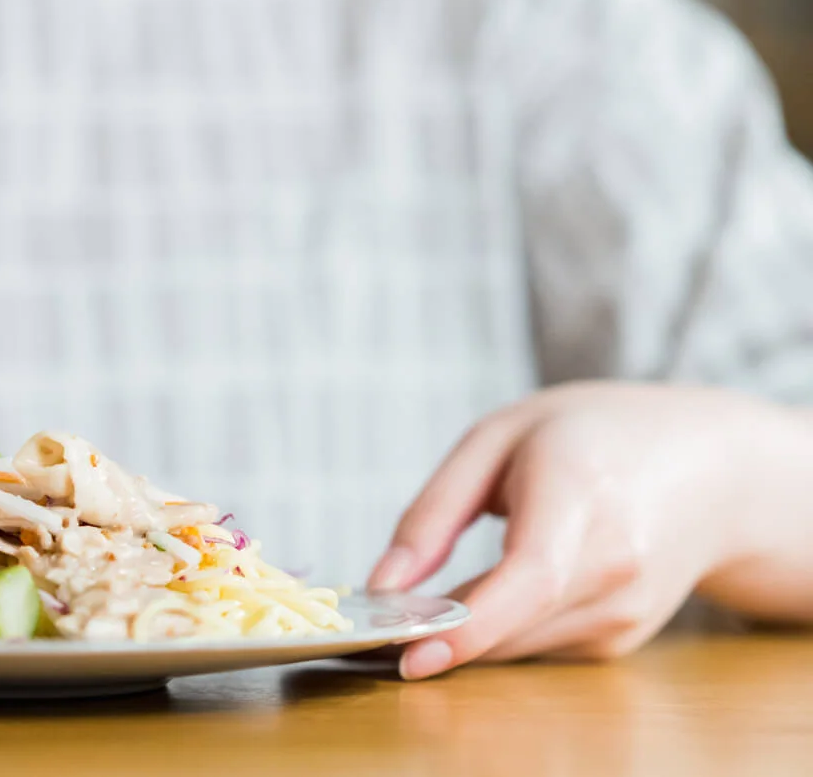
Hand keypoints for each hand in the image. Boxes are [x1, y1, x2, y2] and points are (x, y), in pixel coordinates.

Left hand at [368, 382, 773, 678]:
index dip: (469, 622)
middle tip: (376, 623)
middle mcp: (617, 559)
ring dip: (464, 635)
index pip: (531, 576)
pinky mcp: (623, 637)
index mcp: (582, 490)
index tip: (408, 648)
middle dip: (439, 634)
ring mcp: (627, 607)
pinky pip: (537, 645)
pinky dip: (500, 629)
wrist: (710, 471)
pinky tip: (498, 590)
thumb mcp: (498, 438)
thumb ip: (434, 511)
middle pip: (514, 623)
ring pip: (518, 646)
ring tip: (427, 601)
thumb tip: (383, 584)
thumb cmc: (591, 438)